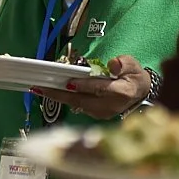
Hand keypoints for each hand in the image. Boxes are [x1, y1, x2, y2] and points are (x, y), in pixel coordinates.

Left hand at [30, 55, 151, 120]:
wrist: (140, 94)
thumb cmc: (134, 76)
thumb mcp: (133, 65)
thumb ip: (123, 63)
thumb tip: (112, 64)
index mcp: (121, 92)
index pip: (100, 88)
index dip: (84, 86)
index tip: (68, 82)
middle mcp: (110, 106)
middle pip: (82, 100)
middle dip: (59, 93)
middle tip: (40, 87)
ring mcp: (103, 113)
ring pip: (76, 105)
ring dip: (58, 97)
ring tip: (39, 89)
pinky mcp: (97, 115)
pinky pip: (77, 107)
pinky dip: (64, 100)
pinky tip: (50, 93)